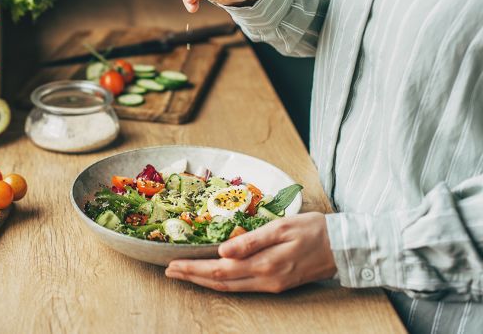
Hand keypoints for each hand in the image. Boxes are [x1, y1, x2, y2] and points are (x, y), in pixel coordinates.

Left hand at [165, 213, 336, 292]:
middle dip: (192, 276)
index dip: (193, 269)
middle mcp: (265, 279)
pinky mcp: (277, 284)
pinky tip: (213, 276)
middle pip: (220, 281)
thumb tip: (222, 251)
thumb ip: (251, 240)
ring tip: (184, 274)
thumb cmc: (313, 229)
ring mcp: (271, 284)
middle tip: (169, 271)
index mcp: (264, 263)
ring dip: (204, 281)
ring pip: (230, 287)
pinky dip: (223, 282)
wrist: (344, 246)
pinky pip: (243, 287)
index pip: (219, 269)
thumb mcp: (281, 227)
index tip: (172, 265)